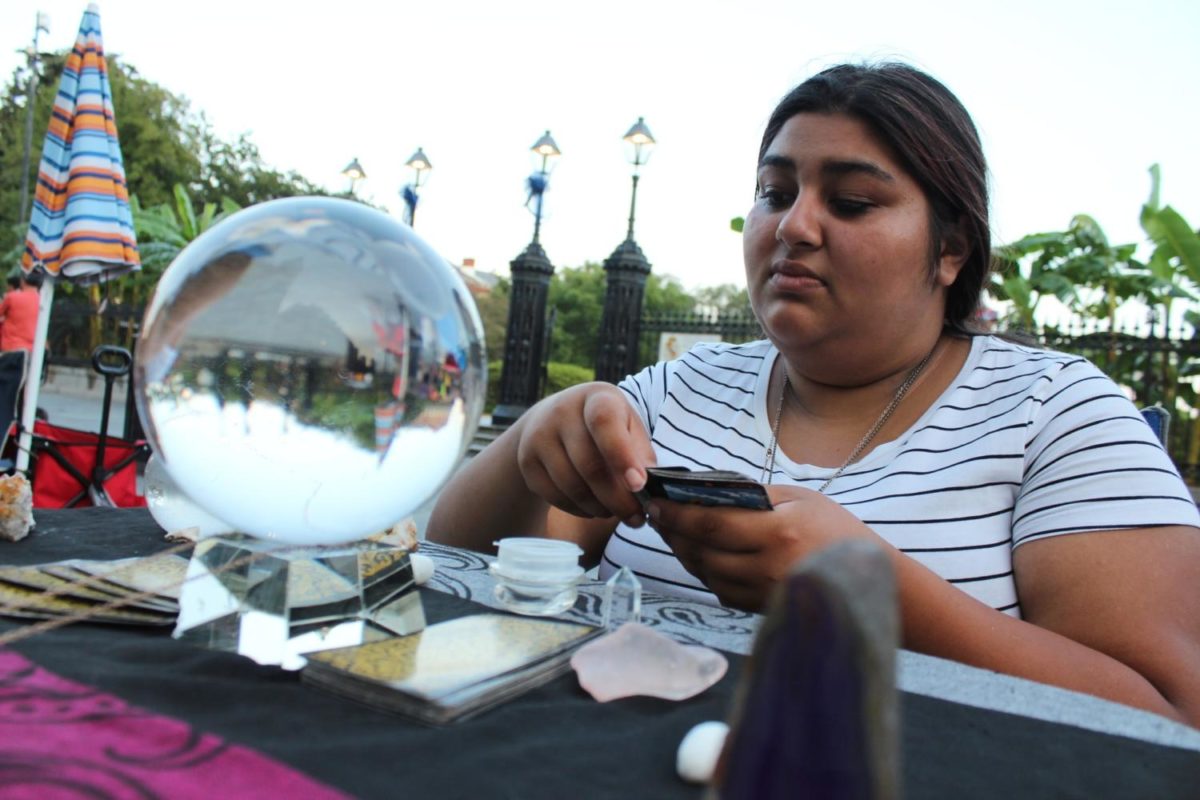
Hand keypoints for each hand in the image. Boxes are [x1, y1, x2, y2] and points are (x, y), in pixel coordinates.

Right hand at [515, 382, 655, 525]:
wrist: (553, 420)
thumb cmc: (605, 428)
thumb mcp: (627, 427)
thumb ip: (640, 453)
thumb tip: (646, 488)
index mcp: (596, 397)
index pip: (604, 423)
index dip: (622, 456)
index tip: (639, 485)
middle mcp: (562, 411)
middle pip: (589, 464)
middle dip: (617, 498)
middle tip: (635, 518)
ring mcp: (539, 435)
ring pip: (571, 485)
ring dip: (598, 508)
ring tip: (615, 512)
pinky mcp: (527, 461)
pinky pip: (554, 496)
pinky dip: (579, 509)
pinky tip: (593, 509)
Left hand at [650, 484, 883, 610]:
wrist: (871, 578)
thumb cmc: (836, 530)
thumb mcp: (801, 499)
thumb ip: (757, 497)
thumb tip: (708, 492)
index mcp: (779, 533)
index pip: (713, 524)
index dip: (678, 515)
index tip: (656, 503)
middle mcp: (768, 567)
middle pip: (703, 552)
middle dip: (674, 534)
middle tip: (657, 516)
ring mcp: (765, 594)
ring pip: (707, 574)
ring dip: (685, 554)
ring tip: (673, 534)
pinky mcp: (764, 610)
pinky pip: (722, 592)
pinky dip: (706, 573)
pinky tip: (700, 556)